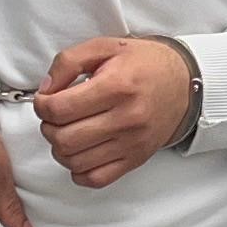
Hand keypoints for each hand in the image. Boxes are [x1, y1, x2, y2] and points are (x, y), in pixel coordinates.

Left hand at [34, 37, 193, 187]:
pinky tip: (81, 152)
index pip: (60, 109)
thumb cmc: (144, 64)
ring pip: (75, 162)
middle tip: (55, 116)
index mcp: (117, 86)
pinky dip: (79, 171)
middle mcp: (126, 118)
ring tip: (67, 131)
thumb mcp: (105, 47)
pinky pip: (96, 179)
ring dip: (60, 149)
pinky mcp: (135, 159)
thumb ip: (68, 62)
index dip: (41, 105)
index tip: (45, 100)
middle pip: (64, 139)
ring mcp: (131, 143)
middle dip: (48, 127)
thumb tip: (46, 90)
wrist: (185, 84)